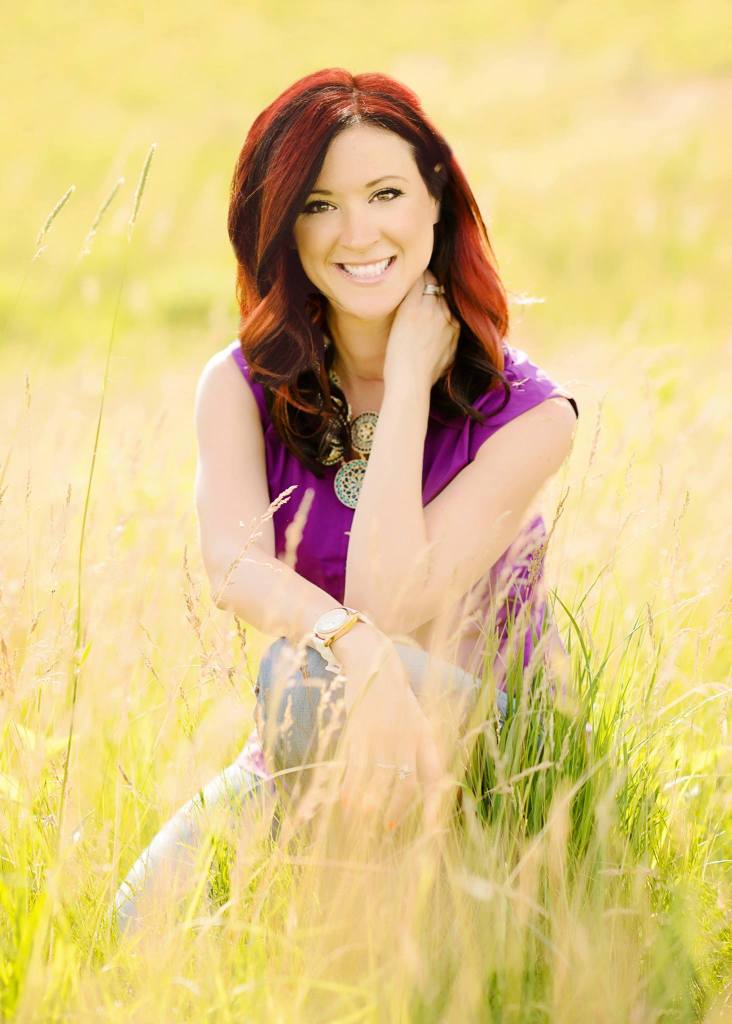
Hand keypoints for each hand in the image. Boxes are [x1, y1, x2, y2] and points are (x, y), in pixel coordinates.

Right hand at [309, 626, 447, 836]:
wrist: (374, 663)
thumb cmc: (396, 698)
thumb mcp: (416, 720)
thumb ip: (421, 749)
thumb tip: (425, 783)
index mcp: (425, 737)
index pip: (434, 777)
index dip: (434, 806)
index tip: (432, 831)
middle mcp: (407, 739)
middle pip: (405, 785)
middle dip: (396, 811)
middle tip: (387, 828)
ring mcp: (383, 737)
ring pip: (379, 782)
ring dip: (370, 806)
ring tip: (362, 821)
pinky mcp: (361, 733)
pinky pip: (356, 770)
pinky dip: (351, 790)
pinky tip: (345, 802)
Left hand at [383, 268, 459, 390]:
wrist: (411, 383)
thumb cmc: (424, 378)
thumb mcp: (447, 359)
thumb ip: (448, 343)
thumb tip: (446, 341)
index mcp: (456, 326)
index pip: (449, 299)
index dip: (436, 296)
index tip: (425, 296)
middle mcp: (447, 313)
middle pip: (440, 287)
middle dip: (429, 284)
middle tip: (415, 283)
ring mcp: (431, 308)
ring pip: (429, 279)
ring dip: (419, 278)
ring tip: (404, 276)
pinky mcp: (413, 307)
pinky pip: (415, 281)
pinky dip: (408, 278)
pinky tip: (399, 278)